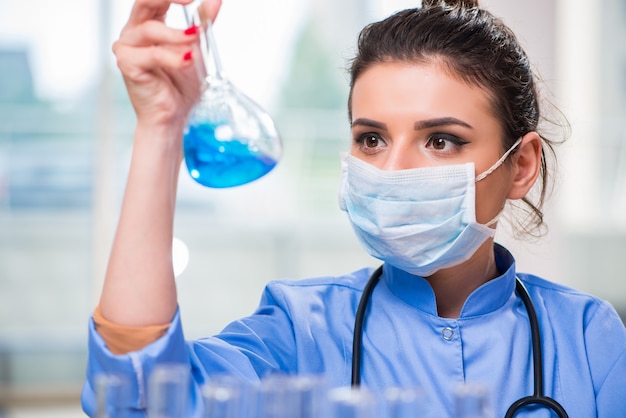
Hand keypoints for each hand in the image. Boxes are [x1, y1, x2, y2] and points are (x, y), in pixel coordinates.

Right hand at [113, 0, 221, 128]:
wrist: (174, 115)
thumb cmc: (181, 85)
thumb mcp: (197, 49)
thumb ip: (203, 23)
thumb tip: (216, 0)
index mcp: (150, 23)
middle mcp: (134, 31)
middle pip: (145, 2)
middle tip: (190, 0)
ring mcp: (127, 46)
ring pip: (151, 29)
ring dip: (177, 35)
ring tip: (195, 40)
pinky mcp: (127, 64)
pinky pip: (151, 55)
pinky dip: (172, 57)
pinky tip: (187, 60)